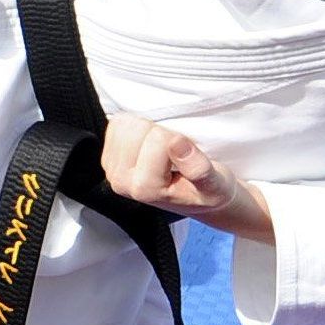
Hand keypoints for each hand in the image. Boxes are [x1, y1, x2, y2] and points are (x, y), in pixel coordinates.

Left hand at [100, 117, 271, 244]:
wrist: (199, 201)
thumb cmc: (207, 191)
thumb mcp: (215, 186)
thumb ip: (198, 169)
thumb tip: (177, 143)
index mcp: (145, 188)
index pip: (159, 138)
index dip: (178, 140)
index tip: (186, 158)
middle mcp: (122, 181)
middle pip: (139, 128)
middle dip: (161, 134)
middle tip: (173, 154)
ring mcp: (111, 168)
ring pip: (127, 123)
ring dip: (148, 129)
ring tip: (162, 150)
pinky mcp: (108, 156)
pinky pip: (118, 123)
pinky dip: (135, 126)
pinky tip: (148, 145)